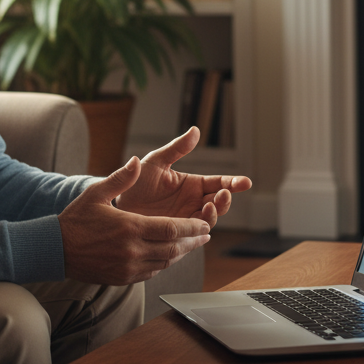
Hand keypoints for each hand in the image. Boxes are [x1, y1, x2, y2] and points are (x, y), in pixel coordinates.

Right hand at [58, 157, 210, 284]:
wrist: (56, 250)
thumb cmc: (75, 220)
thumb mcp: (96, 193)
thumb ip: (120, 178)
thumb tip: (136, 161)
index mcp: (130, 227)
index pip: (171, 228)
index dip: (192, 227)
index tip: (205, 224)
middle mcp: (132, 250)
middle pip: (174, 248)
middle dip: (193, 241)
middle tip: (206, 234)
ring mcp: (128, 267)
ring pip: (165, 262)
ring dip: (181, 253)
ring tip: (191, 244)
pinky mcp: (123, 278)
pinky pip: (152, 272)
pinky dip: (163, 263)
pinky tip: (167, 255)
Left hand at [114, 127, 251, 227]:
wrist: (117, 205)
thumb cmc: (136, 181)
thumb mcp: (156, 161)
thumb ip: (176, 149)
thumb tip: (195, 130)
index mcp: (193, 184)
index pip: (218, 183)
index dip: (233, 183)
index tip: (245, 182)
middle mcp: (193, 202)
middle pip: (219, 203)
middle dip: (225, 200)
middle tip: (223, 194)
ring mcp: (186, 219)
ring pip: (209, 220)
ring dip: (213, 214)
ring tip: (208, 207)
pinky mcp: (177, 234)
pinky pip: (193, 234)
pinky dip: (198, 231)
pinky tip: (198, 227)